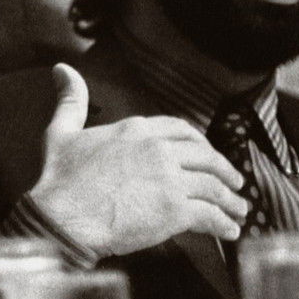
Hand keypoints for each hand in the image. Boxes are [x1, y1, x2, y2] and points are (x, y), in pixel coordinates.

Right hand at [29, 63, 247, 257]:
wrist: (61, 217)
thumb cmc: (59, 179)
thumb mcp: (61, 130)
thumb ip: (71, 100)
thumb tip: (62, 69)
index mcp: (137, 129)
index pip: (180, 130)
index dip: (199, 143)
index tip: (206, 154)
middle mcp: (158, 148)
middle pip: (204, 155)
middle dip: (223, 169)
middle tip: (233, 181)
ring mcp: (169, 178)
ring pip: (212, 184)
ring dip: (230, 198)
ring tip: (239, 210)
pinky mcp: (174, 209)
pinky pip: (209, 214)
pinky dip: (223, 223)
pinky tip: (229, 230)